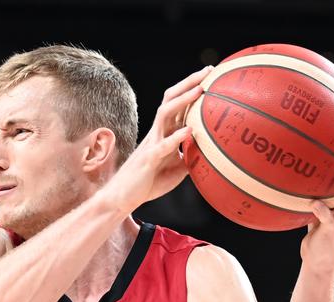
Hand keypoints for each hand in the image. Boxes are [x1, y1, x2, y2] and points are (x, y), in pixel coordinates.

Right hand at [108, 66, 212, 213]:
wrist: (122, 197)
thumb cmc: (148, 183)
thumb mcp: (176, 169)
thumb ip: (190, 156)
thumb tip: (211, 153)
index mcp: (164, 133)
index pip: (178, 105)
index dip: (193, 88)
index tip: (211, 74)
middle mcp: (157, 133)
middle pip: (171, 100)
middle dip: (189, 83)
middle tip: (209, 71)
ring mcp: (152, 144)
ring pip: (165, 115)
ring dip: (183, 101)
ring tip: (200, 90)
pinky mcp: (148, 160)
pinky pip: (163, 146)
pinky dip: (176, 137)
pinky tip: (189, 130)